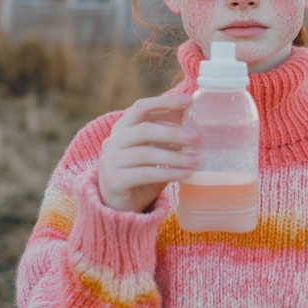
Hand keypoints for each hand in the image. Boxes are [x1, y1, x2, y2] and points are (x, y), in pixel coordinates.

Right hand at [98, 95, 199, 212]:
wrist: (121, 206)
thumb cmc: (143, 172)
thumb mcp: (156, 149)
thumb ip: (169, 135)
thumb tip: (197, 121)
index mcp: (123, 127)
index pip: (142, 107)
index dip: (165, 102)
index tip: (189, 101)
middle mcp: (113, 140)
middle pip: (144, 130)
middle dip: (173, 132)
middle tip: (197, 137)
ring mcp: (110, 161)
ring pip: (146, 153)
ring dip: (175, 156)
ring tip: (197, 159)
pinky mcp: (113, 181)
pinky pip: (145, 174)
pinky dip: (169, 173)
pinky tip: (187, 174)